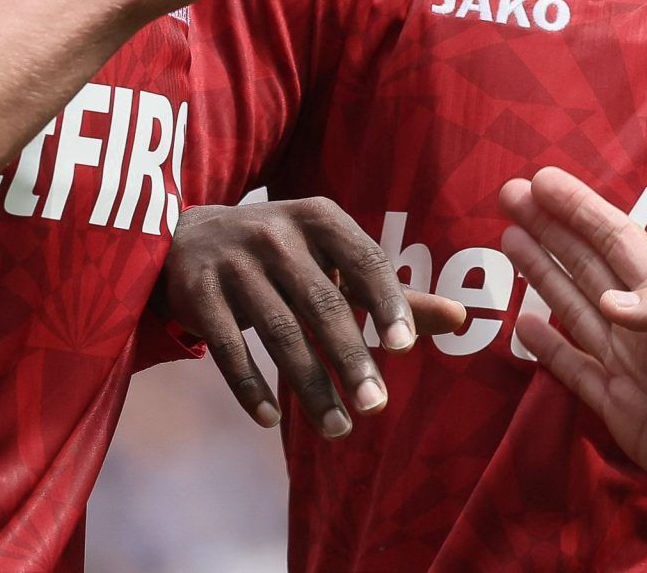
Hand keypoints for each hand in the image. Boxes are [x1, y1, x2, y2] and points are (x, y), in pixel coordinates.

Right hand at [161, 197, 467, 437]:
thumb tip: (460, 318)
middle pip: (322, 304)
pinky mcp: (198, 292)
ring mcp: (234, 262)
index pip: (365, 261)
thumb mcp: (332, 258)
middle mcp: (277, 233)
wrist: (187, 236)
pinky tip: (271, 421)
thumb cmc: (283, 254)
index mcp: (320, 218)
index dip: (386, 303)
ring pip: (278, 332)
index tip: (404, 348)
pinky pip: (227, 346)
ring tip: (338, 428)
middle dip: (350, 359)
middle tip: (377, 406)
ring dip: (310, 386)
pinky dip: (249, 386)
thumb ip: (391, 291)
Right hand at [496, 166, 646, 520]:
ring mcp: (629, 364)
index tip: (543, 180)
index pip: (615, 240)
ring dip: (542, 273)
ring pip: (572, 308)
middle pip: (586, 265)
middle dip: (550, 229)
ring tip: (510, 238)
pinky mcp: (620, 407)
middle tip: (510, 192)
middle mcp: (643, 324)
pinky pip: (574, 369)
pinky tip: (523, 321)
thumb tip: (609, 304)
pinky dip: (547, 347)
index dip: (580, 209)